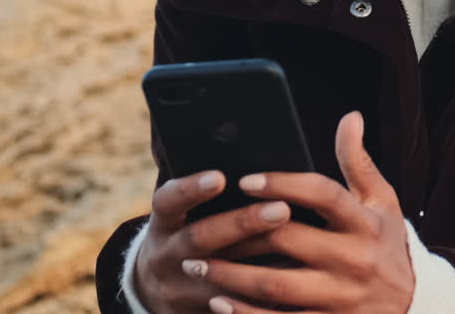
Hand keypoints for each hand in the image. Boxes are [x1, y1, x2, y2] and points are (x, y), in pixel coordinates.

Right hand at [133, 170, 293, 313]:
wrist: (158, 290)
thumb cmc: (184, 233)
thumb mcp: (181, 214)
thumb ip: (205, 192)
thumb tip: (244, 157)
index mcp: (163, 224)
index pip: (168, 201)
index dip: (191, 190)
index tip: (220, 177)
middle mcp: (167, 256)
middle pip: (201, 238)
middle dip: (241, 224)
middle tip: (281, 208)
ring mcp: (181, 288)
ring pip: (220, 278)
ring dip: (259, 265)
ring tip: (296, 249)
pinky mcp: (200, 311)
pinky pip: (235, 305)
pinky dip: (262, 297)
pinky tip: (293, 281)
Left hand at [183, 111, 415, 313]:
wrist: (415, 305)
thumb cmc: (387, 243)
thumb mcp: (383, 202)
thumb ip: (359, 162)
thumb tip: (350, 117)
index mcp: (366, 222)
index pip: (323, 195)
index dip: (284, 184)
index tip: (245, 179)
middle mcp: (355, 259)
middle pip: (289, 240)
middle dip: (241, 232)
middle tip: (202, 227)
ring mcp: (342, 297)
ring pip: (276, 285)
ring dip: (231, 276)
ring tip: (197, 265)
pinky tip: (218, 303)